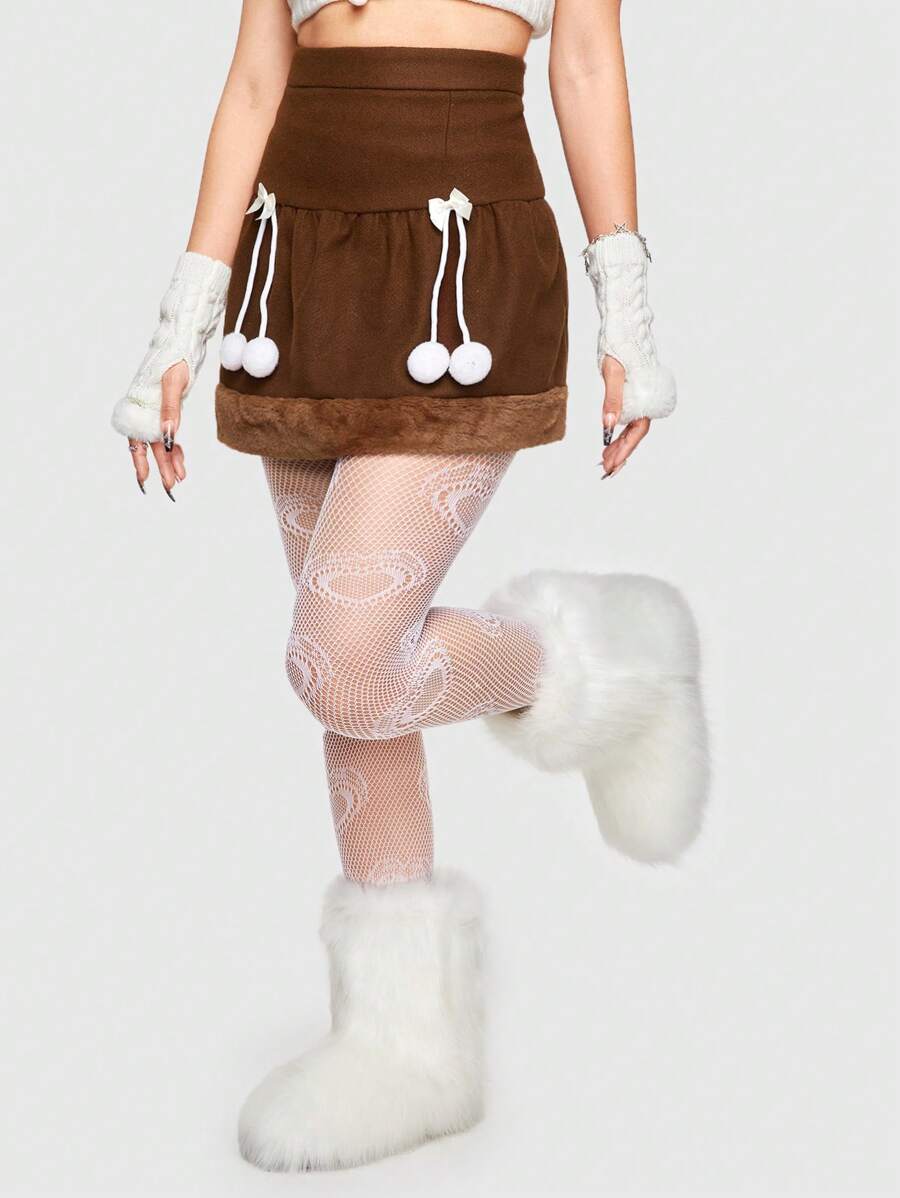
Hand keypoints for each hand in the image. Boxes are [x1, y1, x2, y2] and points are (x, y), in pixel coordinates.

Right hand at [128, 361, 187, 498]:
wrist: (181, 342)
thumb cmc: (174, 359)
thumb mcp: (173, 384)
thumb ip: (170, 409)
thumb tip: (169, 435)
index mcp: (141, 408)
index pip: (139, 442)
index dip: (141, 462)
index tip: (145, 480)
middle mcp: (146, 413)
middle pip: (152, 447)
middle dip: (161, 468)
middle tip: (170, 489)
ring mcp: (157, 412)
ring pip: (162, 443)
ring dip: (170, 461)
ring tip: (180, 479)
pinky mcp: (168, 409)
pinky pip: (169, 433)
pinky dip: (175, 447)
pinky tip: (181, 459)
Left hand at [599, 355, 650, 478]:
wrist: (622, 326)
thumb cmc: (619, 345)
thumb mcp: (613, 374)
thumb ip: (612, 400)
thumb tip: (607, 425)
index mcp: (646, 397)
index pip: (637, 432)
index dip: (625, 450)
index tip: (612, 465)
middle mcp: (646, 400)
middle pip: (634, 434)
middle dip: (620, 453)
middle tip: (606, 469)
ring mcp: (639, 397)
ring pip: (631, 428)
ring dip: (619, 445)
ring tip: (605, 460)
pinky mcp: (632, 392)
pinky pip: (628, 417)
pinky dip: (618, 431)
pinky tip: (610, 441)